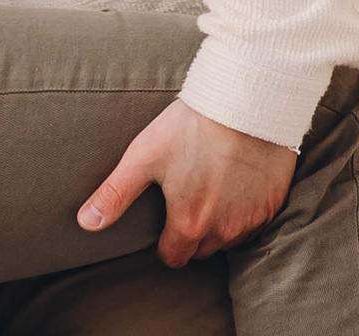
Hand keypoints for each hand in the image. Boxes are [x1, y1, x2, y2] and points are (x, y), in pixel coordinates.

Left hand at [78, 103, 296, 266]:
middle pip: (201, 249)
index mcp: (189, 224)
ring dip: (219, 223)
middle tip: (187, 195)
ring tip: (210, 184)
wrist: (246, 100)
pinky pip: (254, 223)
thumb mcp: (144, 155)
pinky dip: (244, 211)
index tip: (165, 217)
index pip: (173, 257)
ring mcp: (251, 221)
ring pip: (229, 239)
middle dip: (191, 232)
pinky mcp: (272, 206)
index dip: (165, 240)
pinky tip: (236, 182)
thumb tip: (85, 223)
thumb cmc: (191, 125)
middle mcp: (223, 232)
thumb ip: (115, 194)